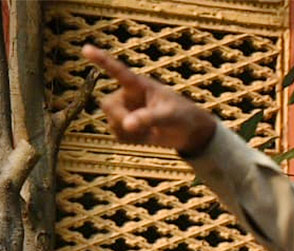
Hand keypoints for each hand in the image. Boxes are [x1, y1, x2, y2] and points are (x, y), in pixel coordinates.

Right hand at [82, 45, 216, 154]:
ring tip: (152, 131)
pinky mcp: (125, 127)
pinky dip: (134, 141)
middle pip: (107, 106)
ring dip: (131, 133)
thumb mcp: (169, 115)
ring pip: (112, 124)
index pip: (118, 72)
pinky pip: (119, 136)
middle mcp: (127, 96)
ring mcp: (124, 111)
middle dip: (121, 119)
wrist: (188, 133)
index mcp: (138, 85)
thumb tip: (127, 125)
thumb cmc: (182, 116)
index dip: (101, 60)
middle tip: (140, 128)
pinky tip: (148, 137)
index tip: (86, 48)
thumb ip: (149, 118)